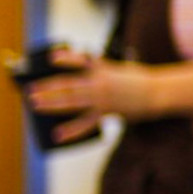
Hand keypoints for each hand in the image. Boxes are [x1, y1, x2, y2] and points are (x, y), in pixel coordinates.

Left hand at [26, 49, 153, 142]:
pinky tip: (59, 135)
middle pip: (68, 85)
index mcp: (103, 69)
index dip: (66, 58)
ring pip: (72, 102)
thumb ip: (100, 66)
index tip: (51, 58)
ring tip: (36, 106)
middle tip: (31, 92)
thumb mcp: (119, 67)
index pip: (81, 61)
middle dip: (48, 88)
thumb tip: (87, 63)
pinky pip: (86, 123)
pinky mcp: (108, 112)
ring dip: (51, 104)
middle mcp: (100, 83)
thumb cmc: (139, 79)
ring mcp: (103, 98)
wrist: (159, 92)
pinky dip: (72, 130)